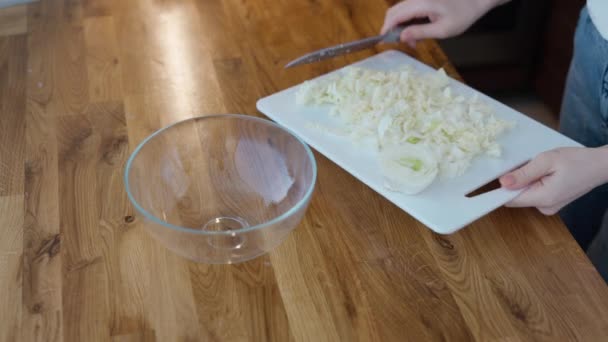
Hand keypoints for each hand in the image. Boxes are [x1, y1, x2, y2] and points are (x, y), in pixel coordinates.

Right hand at [381, 0, 508, 47]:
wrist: (476, 0)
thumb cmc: (462, 15)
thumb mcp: (442, 30)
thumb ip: (420, 33)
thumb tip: (401, 37)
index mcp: (422, 4)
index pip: (395, 15)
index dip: (387, 28)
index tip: (383, 40)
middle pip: (394, 11)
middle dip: (393, 27)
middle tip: (403, 43)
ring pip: (400, 10)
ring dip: (401, 25)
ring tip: (414, 39)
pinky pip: (408, 9)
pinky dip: (407, 20)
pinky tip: (417, 30)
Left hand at [499, 147, 607, 214]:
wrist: (601, 166)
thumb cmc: (577, 160)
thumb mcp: (547, 161)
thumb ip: (524, 173)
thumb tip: (503, 183)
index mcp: (542, 199)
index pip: (509, 200)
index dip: (498, 190)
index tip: (488, 182)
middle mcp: (544, 207)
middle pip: (516, 196)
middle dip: (516, 181)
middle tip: (529, 165)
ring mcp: (548, 206)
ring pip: (524, 193)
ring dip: (526, 181)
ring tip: (542, 168)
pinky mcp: (551, 202)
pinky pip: (534, 192)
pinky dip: (534, 182)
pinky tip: (546, 173)